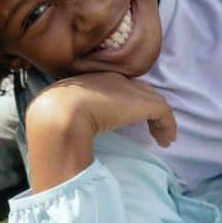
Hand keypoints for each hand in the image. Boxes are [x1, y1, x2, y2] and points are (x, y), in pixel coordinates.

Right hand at [24, 72, 176, 190]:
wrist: (60, 112)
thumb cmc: (54, 115)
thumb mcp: (62, 113)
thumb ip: (70, 116)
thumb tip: (70, 134)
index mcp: (93, 81)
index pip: (118, 88)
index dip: (127, 102)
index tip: (127, 119)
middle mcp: (113, 80)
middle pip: (140, 91)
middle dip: (147, 108)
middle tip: (151, 127)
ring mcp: (129, 89)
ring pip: (154, 101)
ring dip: (160, 121)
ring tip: (163, 138)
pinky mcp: (142, 103)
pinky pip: (163, 113)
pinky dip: (167, 126)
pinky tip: (166, 142)